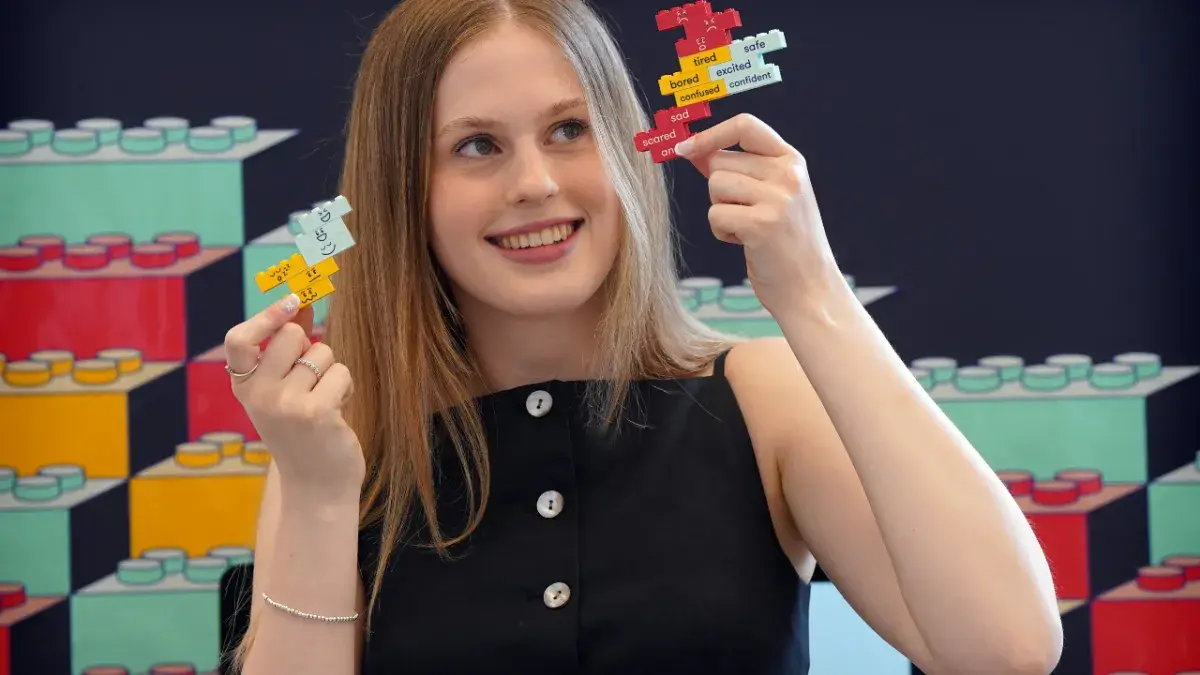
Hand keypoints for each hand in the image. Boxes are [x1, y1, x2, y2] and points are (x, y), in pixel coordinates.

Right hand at [224, 293, 363, 504]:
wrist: (315, 485)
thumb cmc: (303, 431)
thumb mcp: (284, 389)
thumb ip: (288, 349)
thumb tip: (300, 302)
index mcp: (244, 386)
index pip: (238, 339)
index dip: (265, 316)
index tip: (292, 302)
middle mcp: (259, 394)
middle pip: (292, 334)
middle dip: (311, 348)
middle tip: (312, 381)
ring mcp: (285, 403)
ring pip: (323, 353)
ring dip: (332, 373)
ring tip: (324, 402)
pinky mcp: (316, 412)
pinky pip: (341, 373)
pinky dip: (346, 388)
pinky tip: (336, 412)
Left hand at [675, 113, 846, 317]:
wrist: (811, 289)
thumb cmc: (786, 245)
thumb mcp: (772, 197)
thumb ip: (739, 171)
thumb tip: (694, 150)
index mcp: (792, 161)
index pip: (745, 125)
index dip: (709, 134)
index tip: (684, 148)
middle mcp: (788, 175)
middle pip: (720, 161)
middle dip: (718, 189)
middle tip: (743, 213)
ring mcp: (777, 199)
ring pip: (714, 187)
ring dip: (721, 212)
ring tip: (747, 229)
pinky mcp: (761, 225)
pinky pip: (715, 216)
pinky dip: (722, 232)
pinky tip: (745, 243)